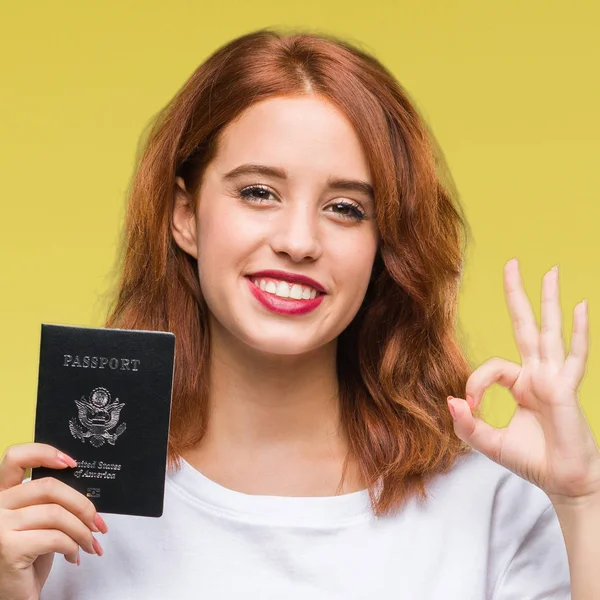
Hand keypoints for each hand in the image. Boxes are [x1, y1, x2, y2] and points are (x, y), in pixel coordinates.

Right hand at [0, 443, 107, 599]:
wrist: (13, 597)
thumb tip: (87, 493)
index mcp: (2, 495)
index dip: (45, 452)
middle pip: (48, 487)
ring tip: (90, 544)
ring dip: (82, 530)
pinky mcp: (9, 549)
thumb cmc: (28, 559)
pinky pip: (56, 537)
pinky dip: (73, 546)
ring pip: (57, 514)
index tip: (72, 462)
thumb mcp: (37, 523)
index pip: (16, 457)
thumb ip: (49, 502)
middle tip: (97, 522)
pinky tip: (74, 556)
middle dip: (81, 504)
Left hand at [447, 259, 599, 505]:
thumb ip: (468, 424)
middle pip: (525, 326)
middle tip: (512, 263)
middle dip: (517, 296)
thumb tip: (450, 401)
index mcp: (521, 383)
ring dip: (550, 301)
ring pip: (550, 331)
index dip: (475, 383)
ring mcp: (555, 378)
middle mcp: (538, 374)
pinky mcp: (566, 389)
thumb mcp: (489, 442)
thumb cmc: (531, 460)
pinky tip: (580, 307)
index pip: (492, 367)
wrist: (563, 481)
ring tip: (551, 271)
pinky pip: (574, 356)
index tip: (469, 406)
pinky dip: (578, 332)